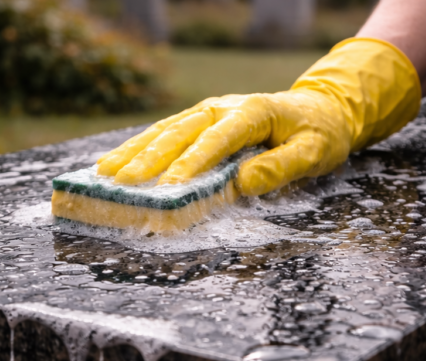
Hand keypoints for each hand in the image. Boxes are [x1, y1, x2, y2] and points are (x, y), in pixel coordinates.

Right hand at [96, 38, 421, 196]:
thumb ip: (281, 167)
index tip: (170, 187)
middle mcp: (223, 108)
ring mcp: (209, 113)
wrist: (321, 110)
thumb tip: (244, 183)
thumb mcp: (313, 152)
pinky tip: (114, 162)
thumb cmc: (319, 134)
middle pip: (180, 133)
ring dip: (134, 152)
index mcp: (251, 113)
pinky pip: (166, 134)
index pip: (217, 140)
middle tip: (122, 183)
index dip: (193, 163)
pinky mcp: (201, 123)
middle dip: (149, 159)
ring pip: (164, 131)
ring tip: (105, 173)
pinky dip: (139, 148)